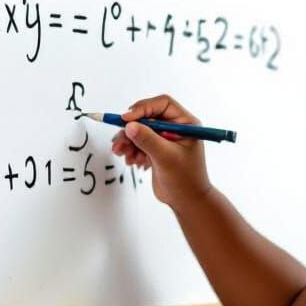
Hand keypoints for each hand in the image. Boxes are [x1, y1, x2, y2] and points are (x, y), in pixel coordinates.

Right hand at [111, 94, 211, 210]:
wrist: (187, 201)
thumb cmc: (186, 180)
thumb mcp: (166, 157)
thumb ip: (148, 140)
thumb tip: (130, 125)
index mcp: (186, 123)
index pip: (162, 104)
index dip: (143, 108)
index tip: (127, 119)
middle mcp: (176, 128)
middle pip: (147, 117)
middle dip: (131, 128)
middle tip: (119, 140)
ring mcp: (165, 139)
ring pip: (140, 130)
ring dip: (128, 141)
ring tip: (122, 153)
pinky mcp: (156, 150)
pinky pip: (138, 142)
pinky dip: (131, 150)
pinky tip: (132, 161)